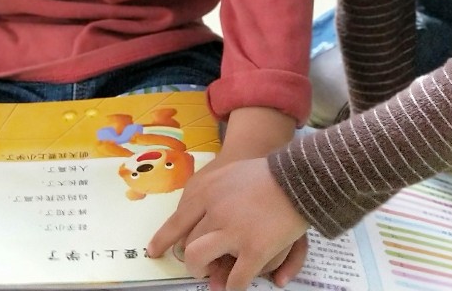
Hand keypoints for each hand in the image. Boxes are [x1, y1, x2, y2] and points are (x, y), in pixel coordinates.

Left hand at [148, 157, 308, 289]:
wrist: (298, 176)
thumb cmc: (266, 172)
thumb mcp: (230, 173)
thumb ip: (213, 194)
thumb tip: (203, 215)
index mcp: (207, 192)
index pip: (177, 221)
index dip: (163, 239)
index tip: (154, 252)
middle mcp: (214, 212)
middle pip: (189, 245)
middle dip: (191, 260)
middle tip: (198, 266)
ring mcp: (233, 232)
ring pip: (201, 261)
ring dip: (203, 272)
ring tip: (211, 276)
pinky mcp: (254, 250)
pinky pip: (236, 279)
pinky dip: (232, 287)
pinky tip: (235, 287)